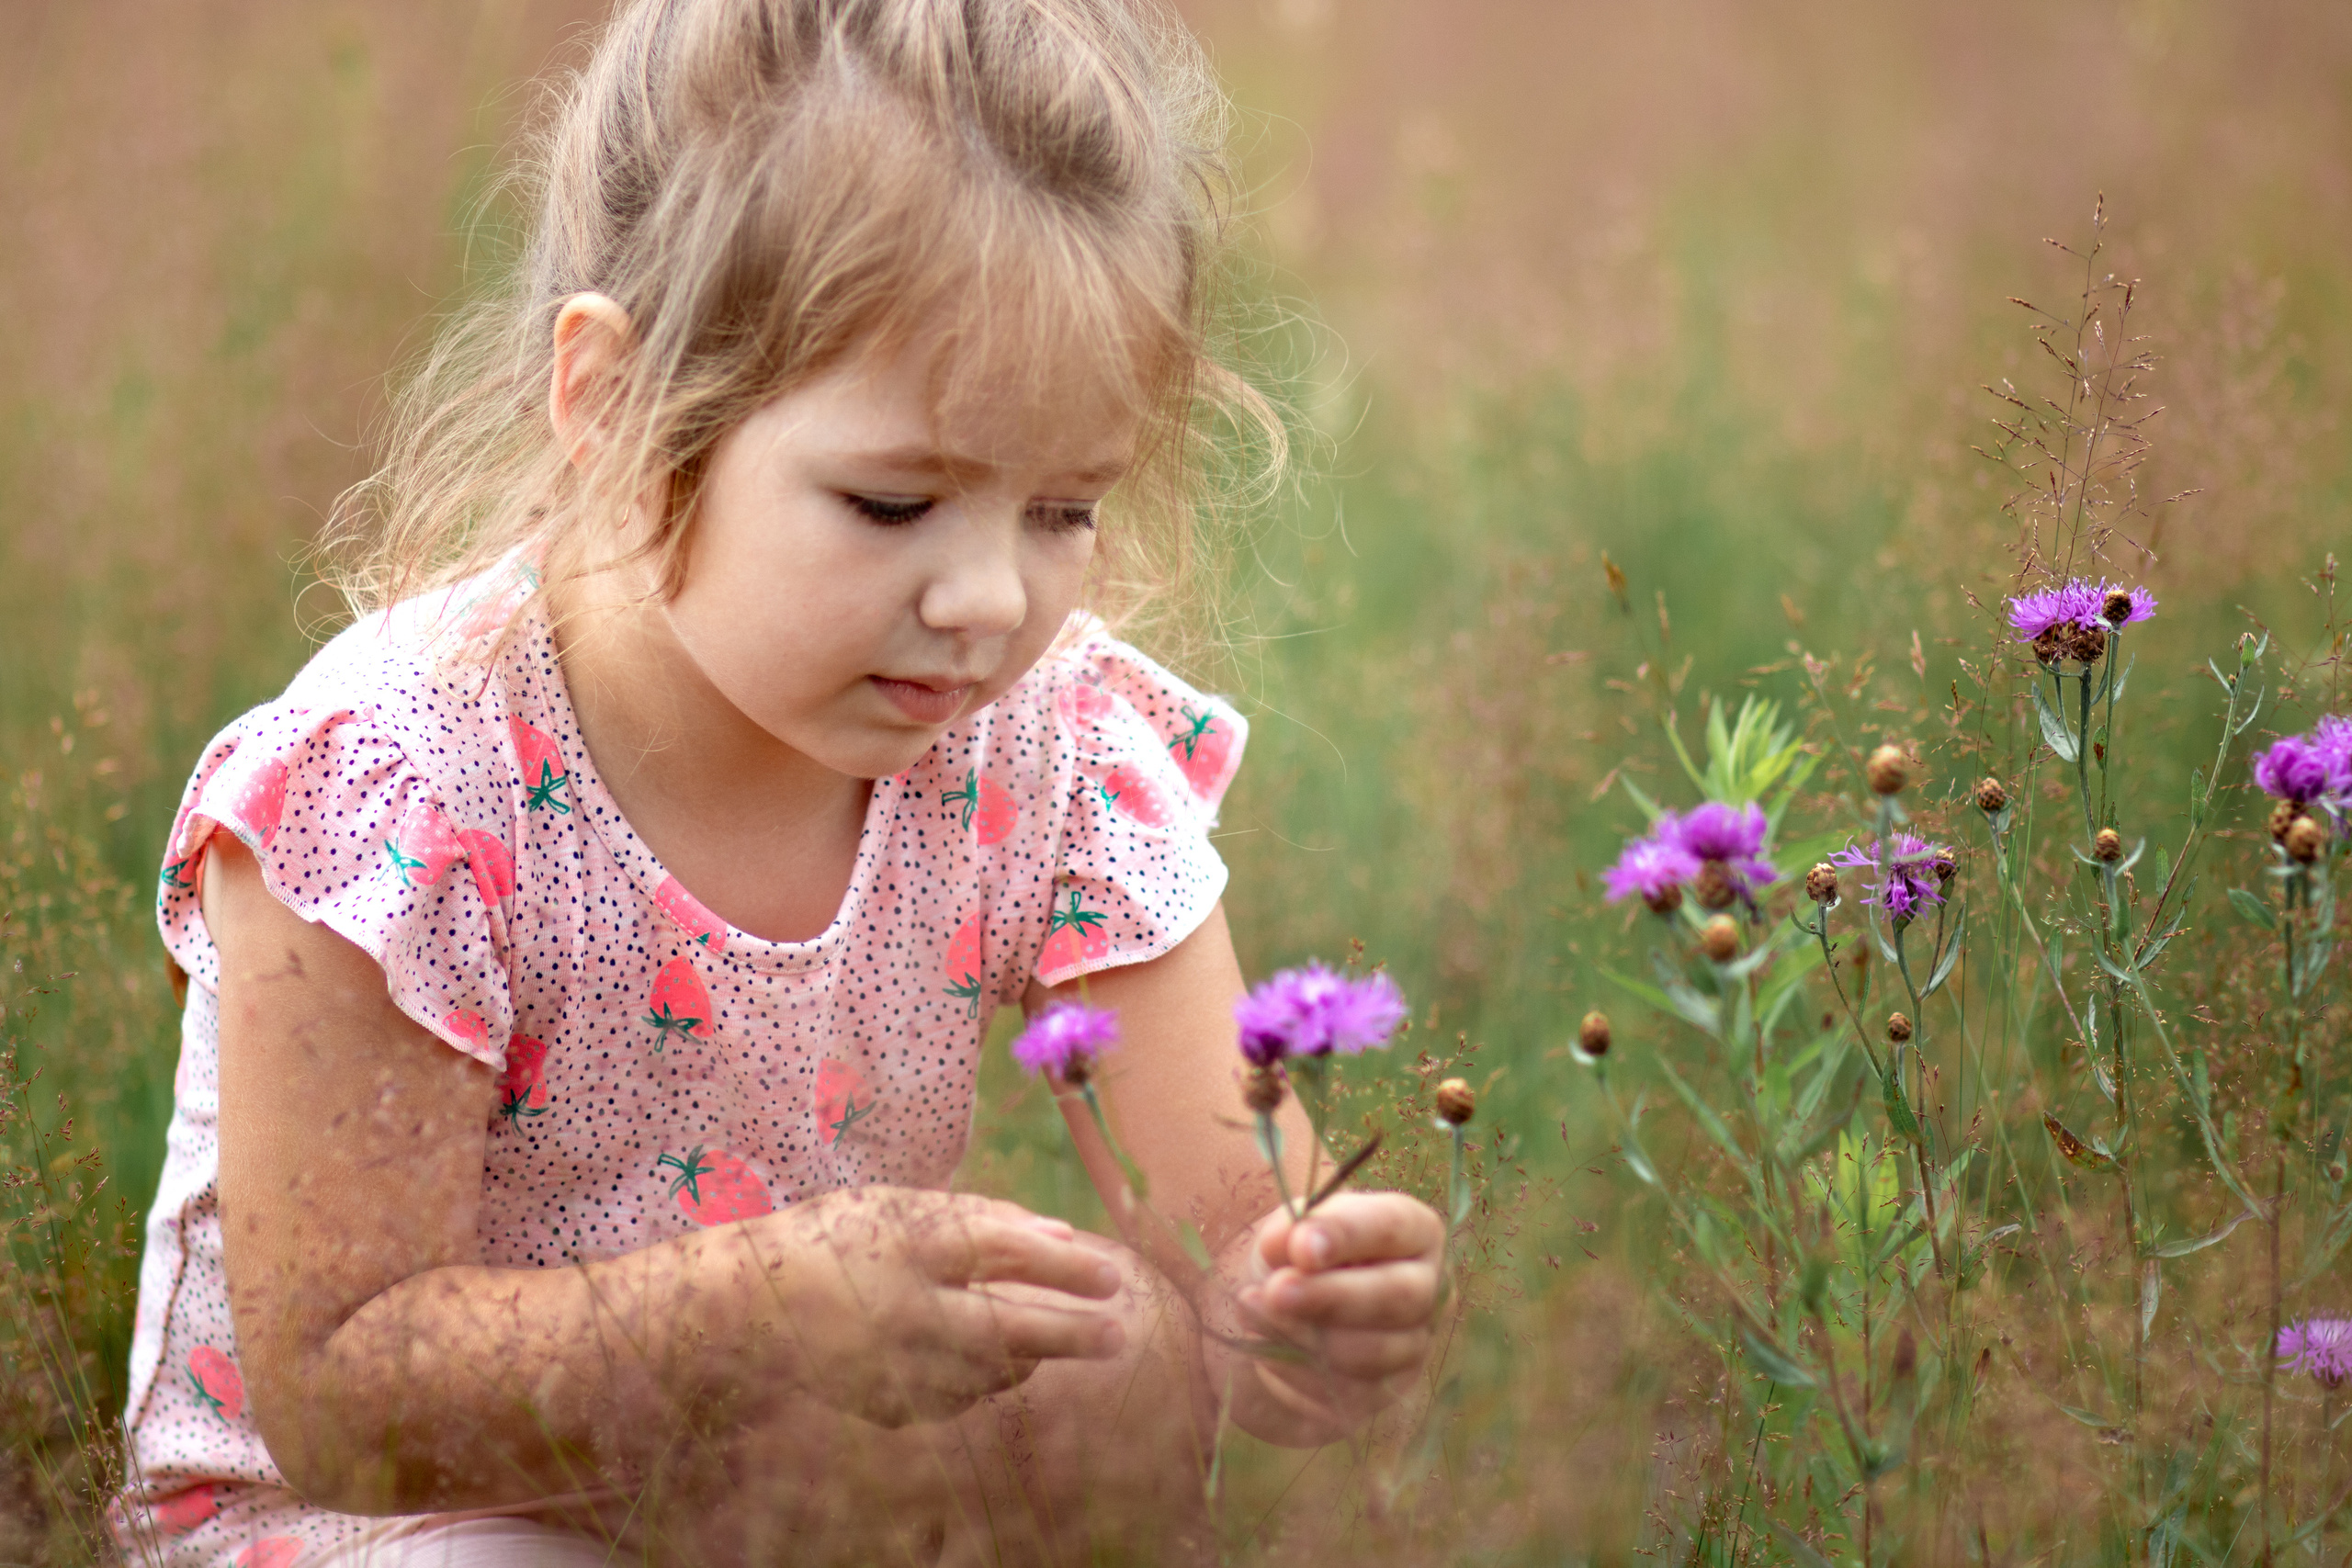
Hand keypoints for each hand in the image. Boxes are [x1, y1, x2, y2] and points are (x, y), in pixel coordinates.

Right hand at [731, 1187, 1125, 1428]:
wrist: (745, 1307)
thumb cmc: (836, 1239)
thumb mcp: (902, 1209)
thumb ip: (982, 1217)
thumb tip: (1061, 1232)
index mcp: (906, 1247)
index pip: (1000, 1251)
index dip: (1062, 1263)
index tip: (1111, 1274)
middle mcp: (901, 1310)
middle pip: (1003, 1326)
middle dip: (1069, 1331)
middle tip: (1118, 1333)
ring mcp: (891, 1365)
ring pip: (987, 1372)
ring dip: (1030, 1356)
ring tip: (1055, 1339)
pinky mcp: (882, 1404)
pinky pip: (953, 1399)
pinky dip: (983, 1381)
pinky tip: (996, 1363)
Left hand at [1225, 1191, 1446, 1440]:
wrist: (1294, 1311)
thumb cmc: (1304, 1254)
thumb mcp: (1294, 1228)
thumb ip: (1292, 1230)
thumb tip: (1289, 1244)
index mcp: (1416, 1232)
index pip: (1393, 1226)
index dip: (1347, 1235)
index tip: (1301, 1246)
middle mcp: (1429, 1290)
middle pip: (1396, 1296)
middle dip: (1330, 1295)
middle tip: (1276, 1290)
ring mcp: (1414, 1346)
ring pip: (1371, 1351)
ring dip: (1304, 1334)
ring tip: (1252, 1309)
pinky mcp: (1386, 1392)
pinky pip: (1347, 1391)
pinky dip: (1298, 1369)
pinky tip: (1263, 1348)